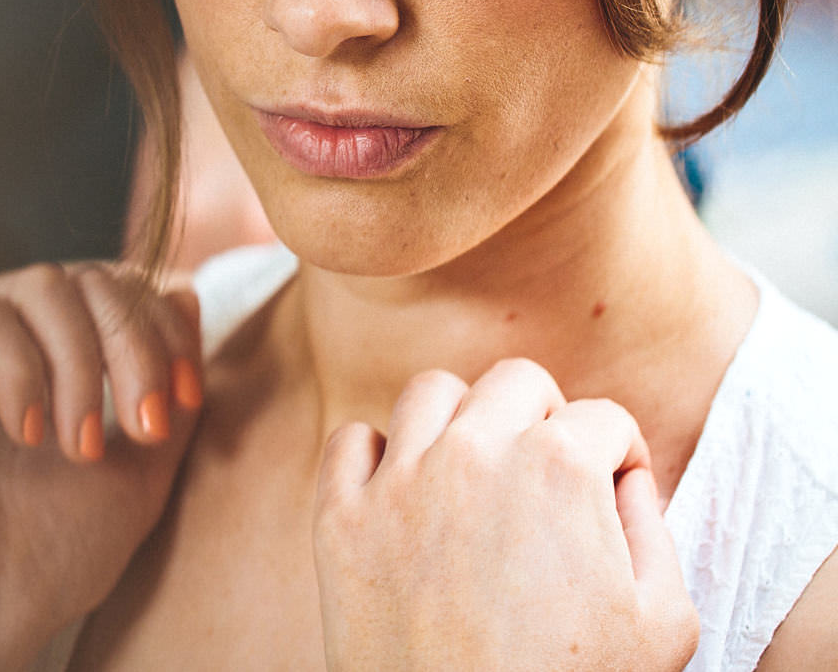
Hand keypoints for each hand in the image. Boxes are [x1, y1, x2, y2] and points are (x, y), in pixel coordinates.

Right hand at [0, 261, 202, 671]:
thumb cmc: (50, 558)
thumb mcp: (140, 468)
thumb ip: (164, 385)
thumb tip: (183, 292)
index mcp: (48, 360)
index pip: (113, 291)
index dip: (160, 328)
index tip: (187, 397)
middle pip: (82, 279)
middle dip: (130, 343)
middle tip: (142, 423)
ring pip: (36, 285)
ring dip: (79, 362)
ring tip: (77, 445)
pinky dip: (20, 369)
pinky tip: (25, 432)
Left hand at [312, 358, 698, 671]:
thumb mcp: (663, 620)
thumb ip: (651, 528)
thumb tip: (623, 476)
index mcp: (557, 467)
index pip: (601, 418)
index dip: (617, 455)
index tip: (609, 490)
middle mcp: (473, 453)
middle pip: (514, 383)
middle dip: (543, 417)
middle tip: (547, 471)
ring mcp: (398, 481)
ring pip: (430, 394)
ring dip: (462, 420)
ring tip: (477, 472)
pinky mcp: (340, 517)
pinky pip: (351, 440)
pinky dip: (377, 454)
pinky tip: (406, 493)